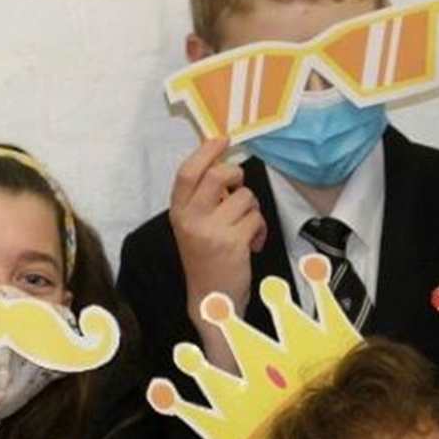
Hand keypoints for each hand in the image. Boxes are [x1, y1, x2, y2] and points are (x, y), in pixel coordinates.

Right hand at [171, 137, 266, 331]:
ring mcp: (212, 232)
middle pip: (217, 176)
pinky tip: (251, 243)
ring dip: (251, 209)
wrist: (210, 299)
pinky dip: (259, 228)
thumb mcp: (193, 225)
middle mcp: (191, 220)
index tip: (222, 139)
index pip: (187, 173)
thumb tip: (224, 165)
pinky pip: (256, 218)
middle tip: (238, 185)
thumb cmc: (205, 258)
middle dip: (235, 174)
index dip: (206, 151)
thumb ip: (203, 198)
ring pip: (244, 198)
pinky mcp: (233, 244)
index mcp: (178, 212)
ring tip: (244, 228)